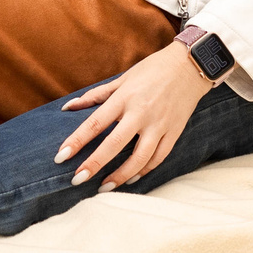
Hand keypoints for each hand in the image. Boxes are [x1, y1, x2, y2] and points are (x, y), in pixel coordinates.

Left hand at [53, 41, 215, 189]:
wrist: (191, 65)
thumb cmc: (152, 70)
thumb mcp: (123, 78)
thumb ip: (96, 95)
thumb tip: (67, 107)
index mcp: (125, 97)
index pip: (95, 122)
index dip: (77, 141)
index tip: (61, 157)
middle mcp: (141, 112)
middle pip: (114, 144)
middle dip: (94, 164)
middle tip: (77, 180)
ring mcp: (160, 124)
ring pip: (139, 158)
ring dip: (120, 176)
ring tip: (103, 187)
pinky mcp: (174, 132)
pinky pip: (158, 158)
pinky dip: (144, 171)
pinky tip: (131, 178)